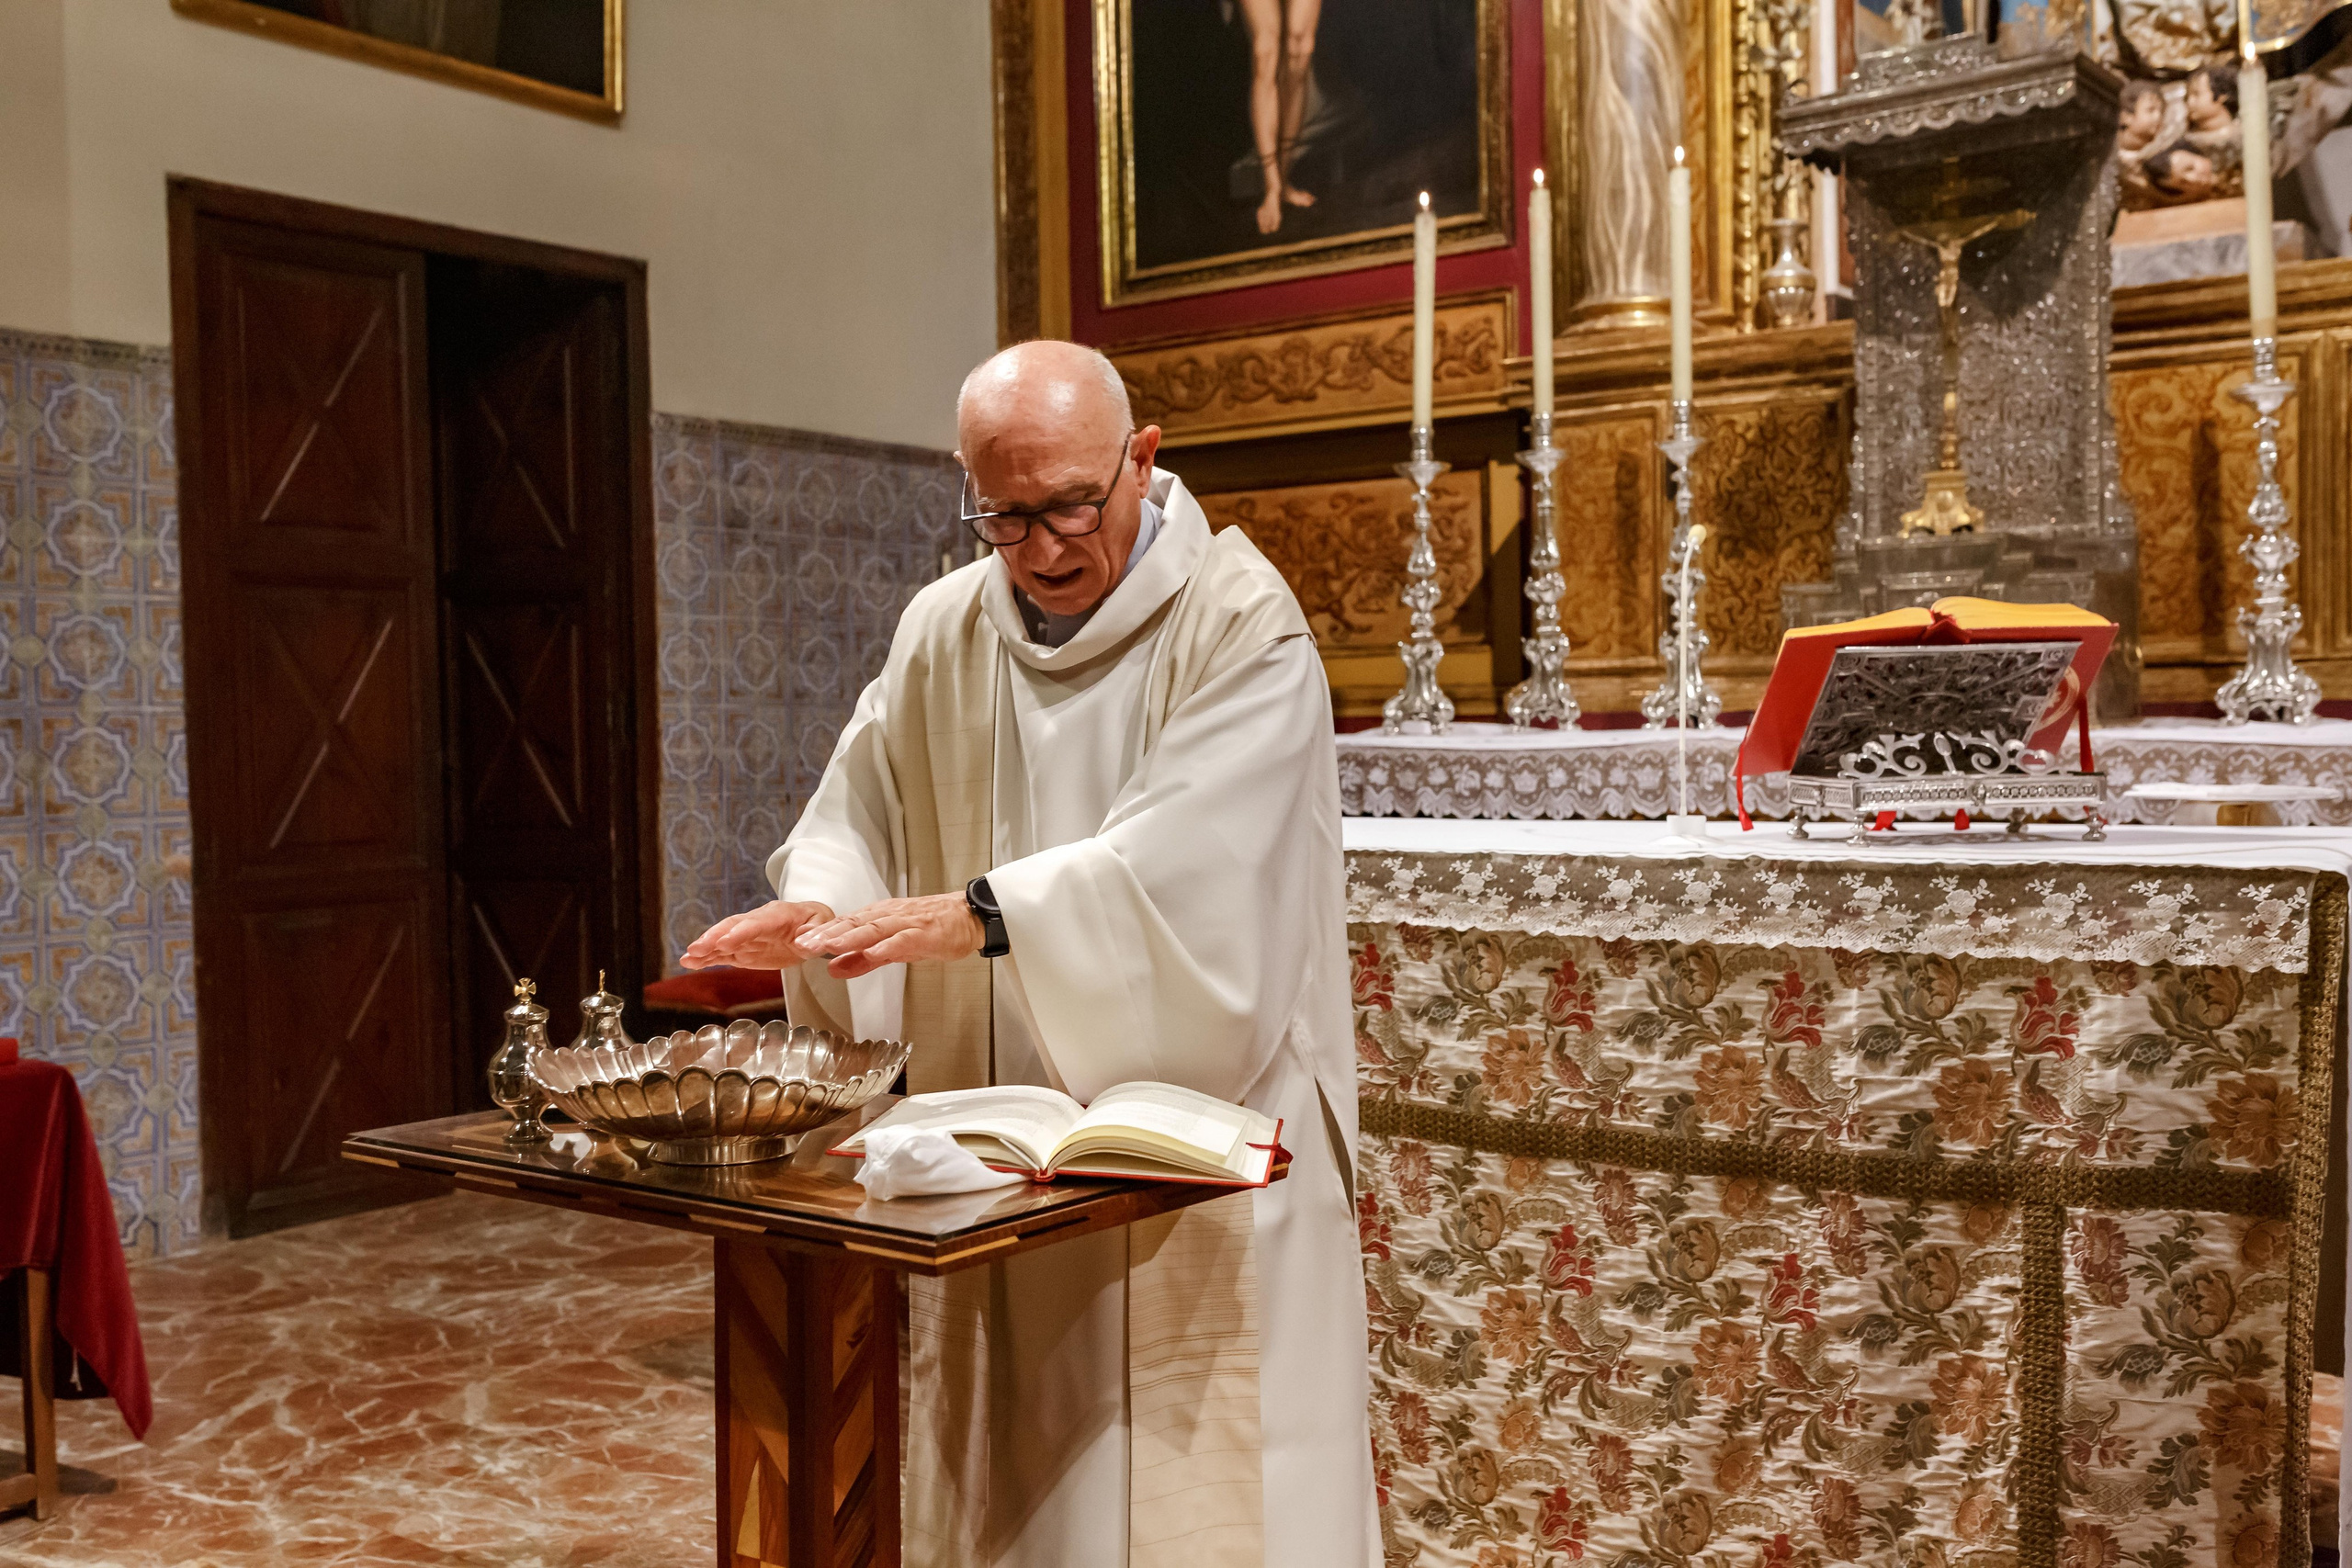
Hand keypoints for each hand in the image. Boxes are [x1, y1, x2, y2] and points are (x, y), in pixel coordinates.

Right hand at [680, 900, 835, 970]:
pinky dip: (707, 958)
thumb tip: (805, 943)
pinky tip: (690, 962)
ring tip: (688, 958)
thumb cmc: (816, 923)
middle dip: (715, 937)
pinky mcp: (742, 950)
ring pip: (723, 940)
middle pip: (733, 927)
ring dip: (706, 948)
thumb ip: (814, 934)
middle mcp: (758, 923)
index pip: (758, 923)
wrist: (809, 926)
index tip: (726, 942)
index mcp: (779, 915)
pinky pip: (723, 953)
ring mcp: (747, 937)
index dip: (742, 932)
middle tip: (698, 949)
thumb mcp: (823, 924)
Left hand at [798, 894, 983, 978]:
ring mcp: (907, 923)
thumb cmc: (931, 929)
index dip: (821, 933)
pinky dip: (889, 945)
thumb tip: (832, 968)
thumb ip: (863, 959)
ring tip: (829, 945)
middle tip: (803, 943)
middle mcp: (889, 916)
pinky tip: (874, 951)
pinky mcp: (926, 933)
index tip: (798, 941)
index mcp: (879, 917)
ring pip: (874, 929)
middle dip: (827, 934)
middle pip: (854, 924)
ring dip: (850, 937)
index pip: (845, 924)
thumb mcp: (892, 947)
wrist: (968, 916)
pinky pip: (905, 939)